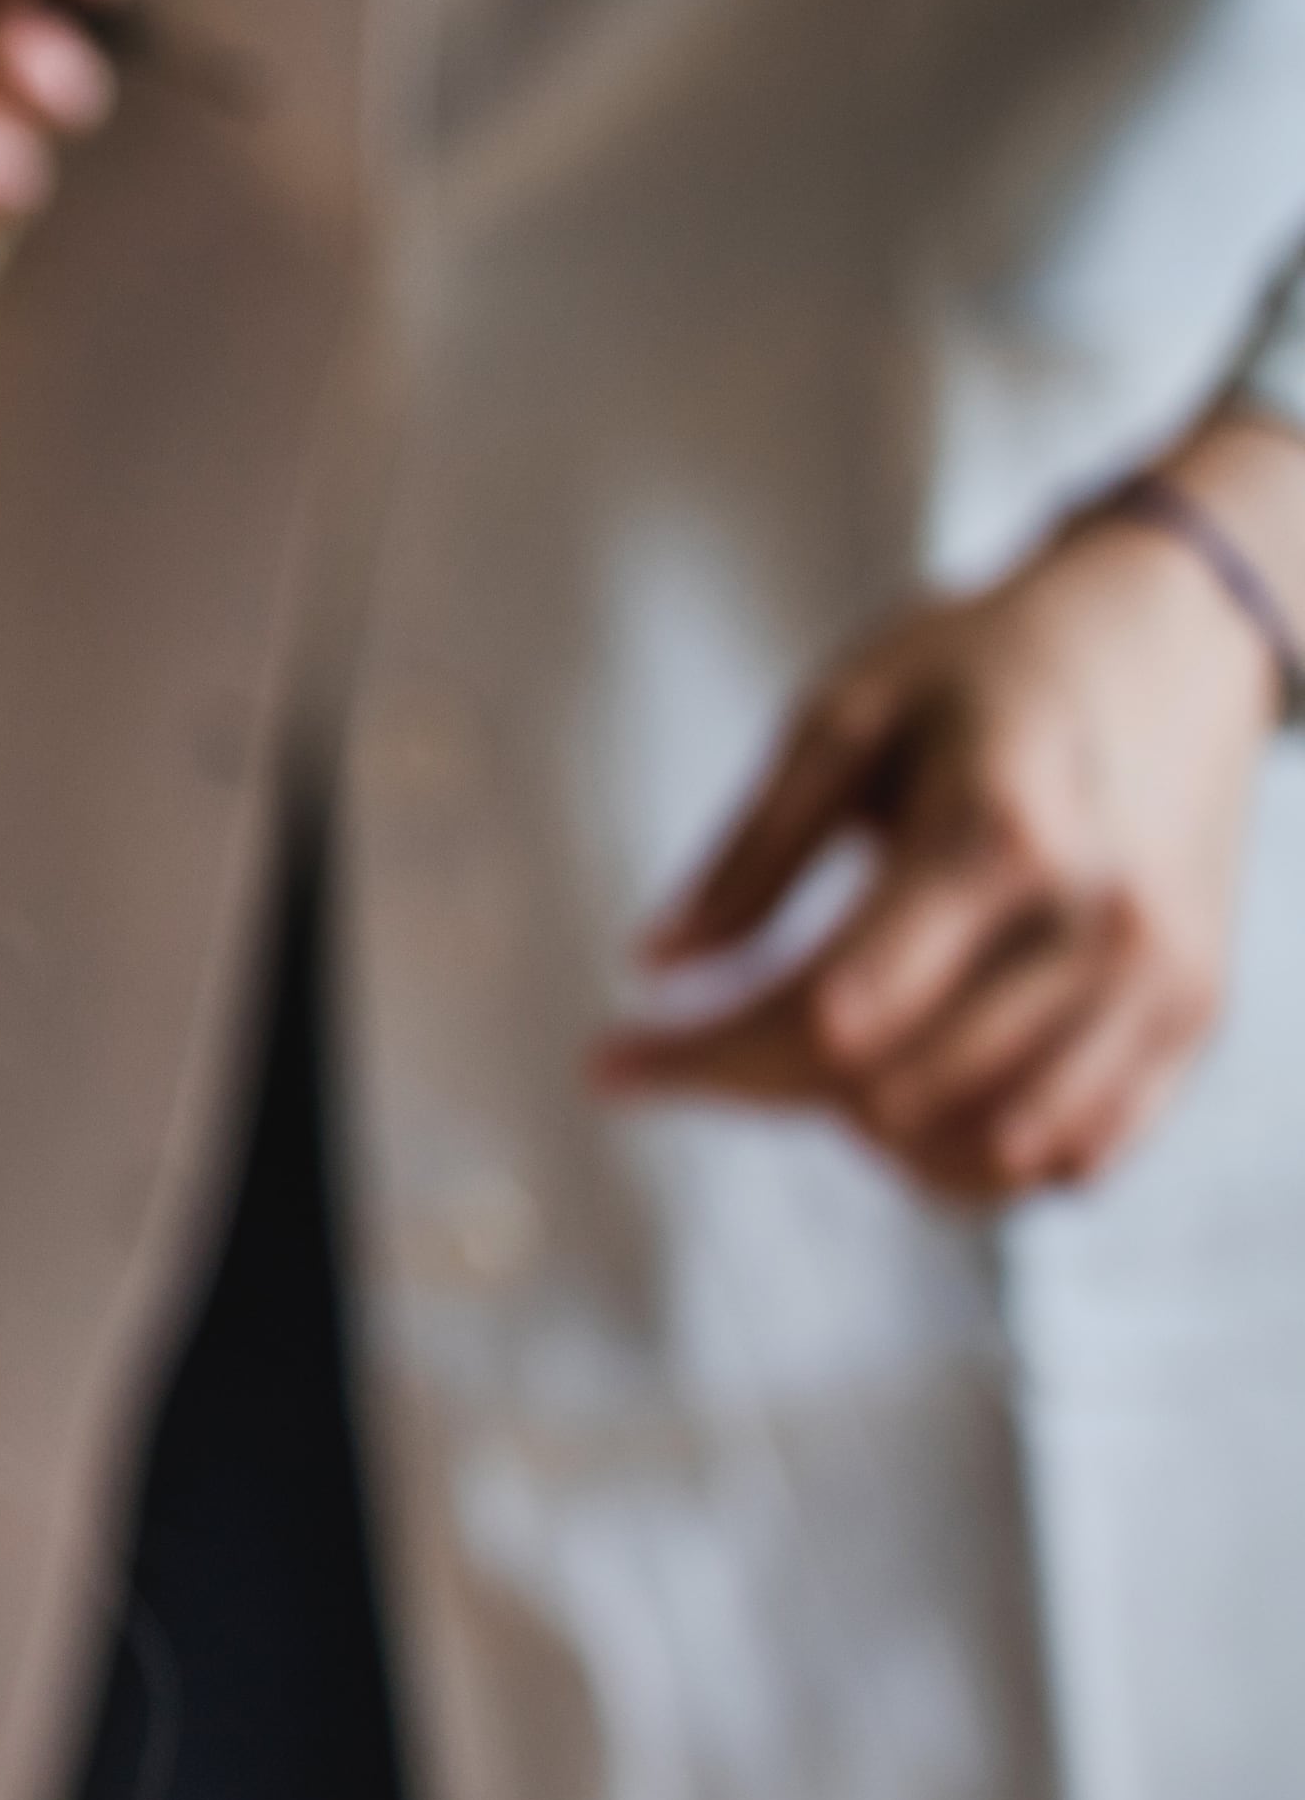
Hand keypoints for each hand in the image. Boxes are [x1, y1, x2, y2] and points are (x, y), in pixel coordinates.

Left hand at [600, 435, 1296, 1201]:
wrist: (1179, 638)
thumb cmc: (985, 670)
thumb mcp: (850, 713)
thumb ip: (756, 846)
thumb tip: (654, 964)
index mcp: (1004, 833)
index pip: (832, 1014)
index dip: (703, 1056)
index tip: (606, 1066)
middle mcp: (1099, 922)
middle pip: (885, 1091)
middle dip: (757, 1078)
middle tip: (691, 1040)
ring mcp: (1159, 982)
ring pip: (975, 1151)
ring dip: (861, 1128)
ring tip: (810, 1046)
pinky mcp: (1194, 1021)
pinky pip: (1068, 1161)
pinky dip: (969, 1157)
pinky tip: (905, 1094)